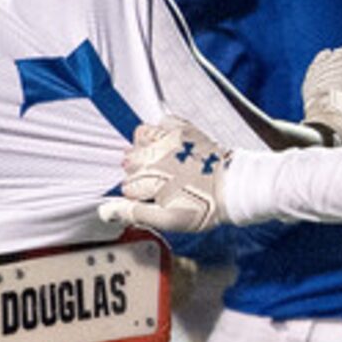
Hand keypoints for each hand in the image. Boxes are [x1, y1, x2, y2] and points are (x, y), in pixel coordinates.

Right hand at [101, 117, 233, 232]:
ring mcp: (170, 139)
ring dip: (144, 150)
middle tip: (157, 183)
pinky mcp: (184, 129)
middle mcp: (156, 155)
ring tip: (158, 162)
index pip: (128, 186)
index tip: (151, 199)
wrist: (235, 187)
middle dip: (139, 173)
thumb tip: (106, 211)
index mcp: (150, 179)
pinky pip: (161, 121)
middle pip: (130, 161)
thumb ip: (136, 214)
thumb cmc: (206, 206)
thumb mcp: (170, 220)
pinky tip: (169, 145)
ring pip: (139, 137)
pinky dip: (161, 131)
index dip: (138, 196)